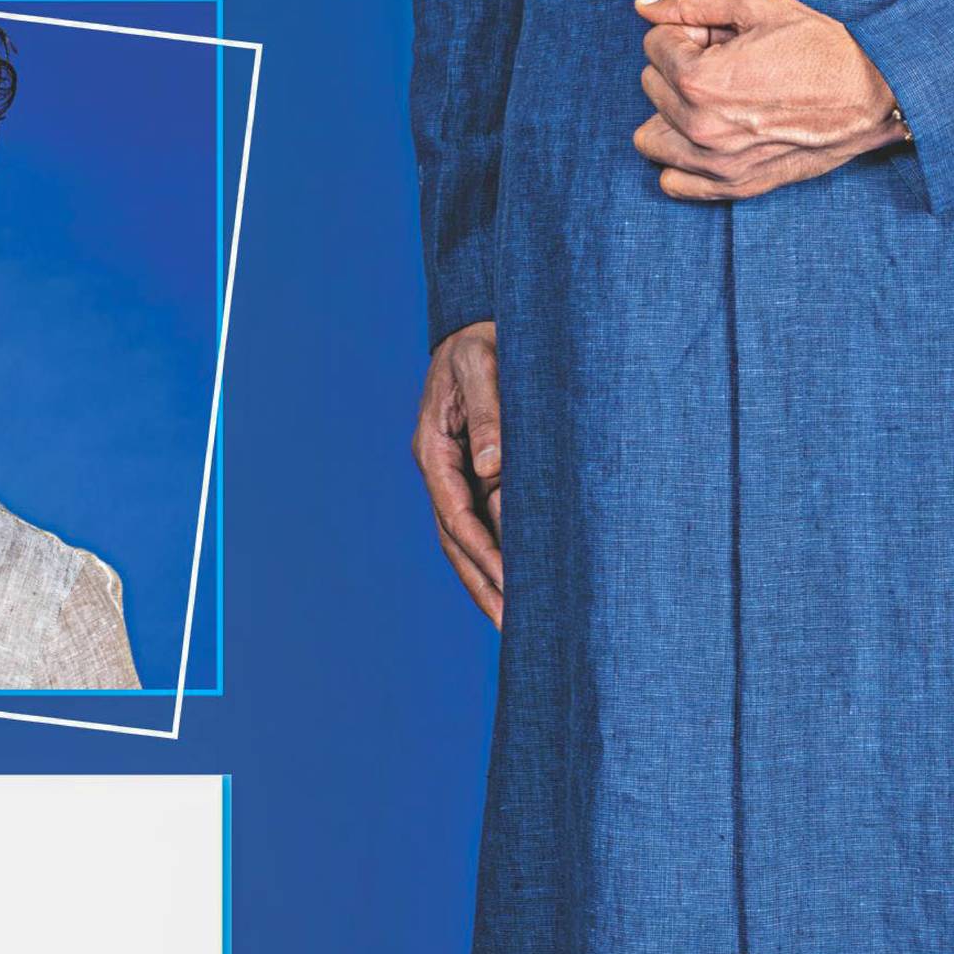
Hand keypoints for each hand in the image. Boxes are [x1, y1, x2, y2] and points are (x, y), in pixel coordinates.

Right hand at [413, 320, 502, 625]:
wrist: (482, 326)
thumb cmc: (482, 340)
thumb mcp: (483, 365)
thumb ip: (489, 411)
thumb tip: (490, 466)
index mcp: (434, 448)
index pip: (455, 513)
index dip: (480, 551)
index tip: (506, 583)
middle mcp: (442, 469)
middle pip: (455, 540)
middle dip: (481, 584)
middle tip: (510, 626)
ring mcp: (458, 474)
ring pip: (467, 540)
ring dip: (487, 580)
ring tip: (514, 622)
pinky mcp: (478, 472)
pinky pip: (485, 521)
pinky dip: (499, 553)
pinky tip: (519, 579)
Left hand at [633, 0, 907, 200]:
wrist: (874, 95)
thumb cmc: (820, 45)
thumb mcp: (757, 3)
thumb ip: (692, 1)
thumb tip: (642, 6)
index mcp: (699, 80)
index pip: (654, 44)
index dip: (690, 31)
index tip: (725, 36)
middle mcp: (700, 127)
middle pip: (652, 84)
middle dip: (682, 66)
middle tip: (730, 62)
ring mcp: (715, 164)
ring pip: (651, 135)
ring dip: (673, 111)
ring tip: (718, 97)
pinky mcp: (734, 186)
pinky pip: (673, 181)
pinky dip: (681, 158)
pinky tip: (710, 135)